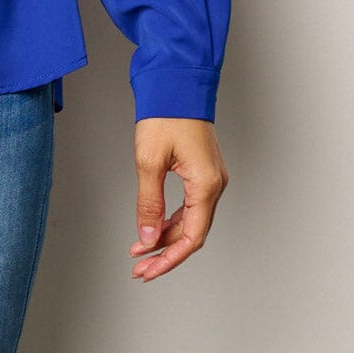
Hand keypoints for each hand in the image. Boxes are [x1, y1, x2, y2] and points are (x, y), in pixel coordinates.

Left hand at [129, 117, 228, 280]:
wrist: (176, 81)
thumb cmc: (165, 113)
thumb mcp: (149, 160)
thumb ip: (149, 203)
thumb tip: (148, 238)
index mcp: (206, 184)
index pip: (191, 237)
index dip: (169, 259)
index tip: (147, 271)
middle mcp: (214, 184)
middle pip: (192, 233)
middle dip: (165, 253)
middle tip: (139, 268)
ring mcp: (211, 178)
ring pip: (191, 221)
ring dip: (166, 238)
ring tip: (140, 252)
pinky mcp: (203, 171)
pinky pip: (190, 206)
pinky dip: (171, 220)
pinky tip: (154, 229)